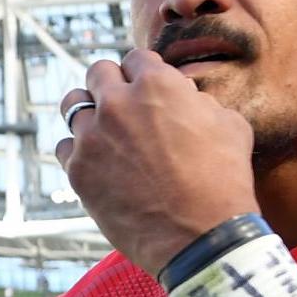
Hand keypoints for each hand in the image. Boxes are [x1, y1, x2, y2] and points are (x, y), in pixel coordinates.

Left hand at [57, 51, 259, 276]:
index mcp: (157, 84)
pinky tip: (97, 162)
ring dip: (89, 112)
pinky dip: (79, 150)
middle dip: (111, 84)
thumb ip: (200, 102)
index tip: (147, 88)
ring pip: (73, 105)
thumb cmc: (223, 182)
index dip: (144, 73)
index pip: (136, 58)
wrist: (201, 238)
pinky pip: (66, 147)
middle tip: (123, 105)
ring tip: (104, 130)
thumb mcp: (231, 126)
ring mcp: (93, 137)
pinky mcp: (78, 171)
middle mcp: (118, 103)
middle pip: (97, 73)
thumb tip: (186, 97)